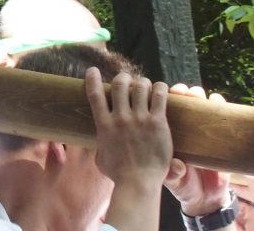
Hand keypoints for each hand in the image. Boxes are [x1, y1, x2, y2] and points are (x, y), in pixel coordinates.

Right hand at [87, 68, 172, 230]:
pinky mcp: (157, 123)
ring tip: (146, 87)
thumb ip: (99, 145)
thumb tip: (98, 143)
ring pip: (140, 86)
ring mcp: (139, 120)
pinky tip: (161, 89)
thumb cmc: (119, 175)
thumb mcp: (100, 158)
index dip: (92, 78)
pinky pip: (160, 96)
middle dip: (124, 78)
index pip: (95, 94)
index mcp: (104, 125)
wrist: (138, 184)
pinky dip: (160, 88)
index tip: (93, 71)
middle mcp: (120, 118)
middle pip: (120, 84)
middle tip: (129, 83)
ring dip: (143, 83)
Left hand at [166, 84, 231, 215]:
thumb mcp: (175, 181)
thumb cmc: (184, 186)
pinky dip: (219, 105)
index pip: (165, 111)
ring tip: (197, 94)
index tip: (160, 92)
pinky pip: (221, 116)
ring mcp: (203, 131)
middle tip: (182, 91)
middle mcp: (185, 129)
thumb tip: (178, 166)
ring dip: (199, 96)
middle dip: (183, 94)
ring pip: (201, 106)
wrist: (205, 198)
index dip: (162, 99)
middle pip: (183, 104)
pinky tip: (217, 100)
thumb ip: (173, 174)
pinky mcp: (221, 137)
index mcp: (168, 135)